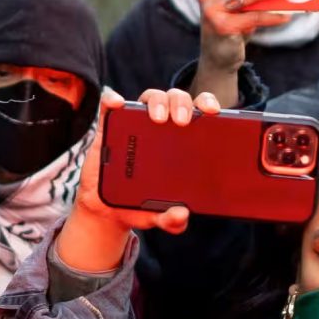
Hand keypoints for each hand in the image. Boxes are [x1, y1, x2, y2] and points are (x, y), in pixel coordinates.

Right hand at [54, 88, 218, 271]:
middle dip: (182, 103)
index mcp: (181, 142)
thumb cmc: (139, 206)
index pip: (198, 112)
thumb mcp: (159, 216)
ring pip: (149, 97)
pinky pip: (110, 105)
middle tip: (182, 121)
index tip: (212, 112)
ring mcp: (134, 125)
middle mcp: (160, 128)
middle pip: (175, 99)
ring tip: (158, 117)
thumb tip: (181, 215)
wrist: (106, 211)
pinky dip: (113, 99)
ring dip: (156, 100)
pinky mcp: (108, 128)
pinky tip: (118, 104)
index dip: (207, 103)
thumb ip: (172, 220)